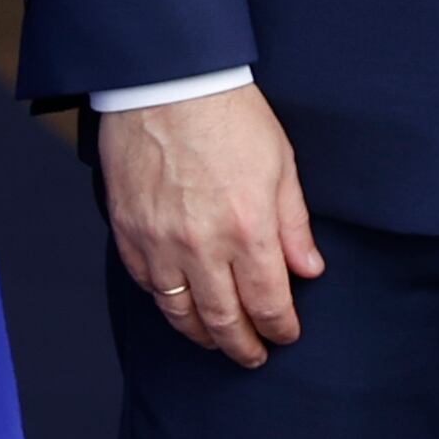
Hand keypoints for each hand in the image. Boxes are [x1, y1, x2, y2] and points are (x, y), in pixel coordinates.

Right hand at [97, 84, 322, 367]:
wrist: (166, 82)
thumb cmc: (229, 114)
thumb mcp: (280, 164)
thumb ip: (293, 225)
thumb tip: (309, 270)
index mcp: (247, 228)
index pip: (267, 302)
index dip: (279, 327)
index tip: (286, 334)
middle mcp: (201, 245)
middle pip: (223, 319)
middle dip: (242, 345)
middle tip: (253, 356)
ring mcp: (160, 242)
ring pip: (180, 312)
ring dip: (202, 334)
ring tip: (216, 341)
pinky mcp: (129, 232)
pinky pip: (146, 284)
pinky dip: (165, 301)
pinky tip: (179, 304)